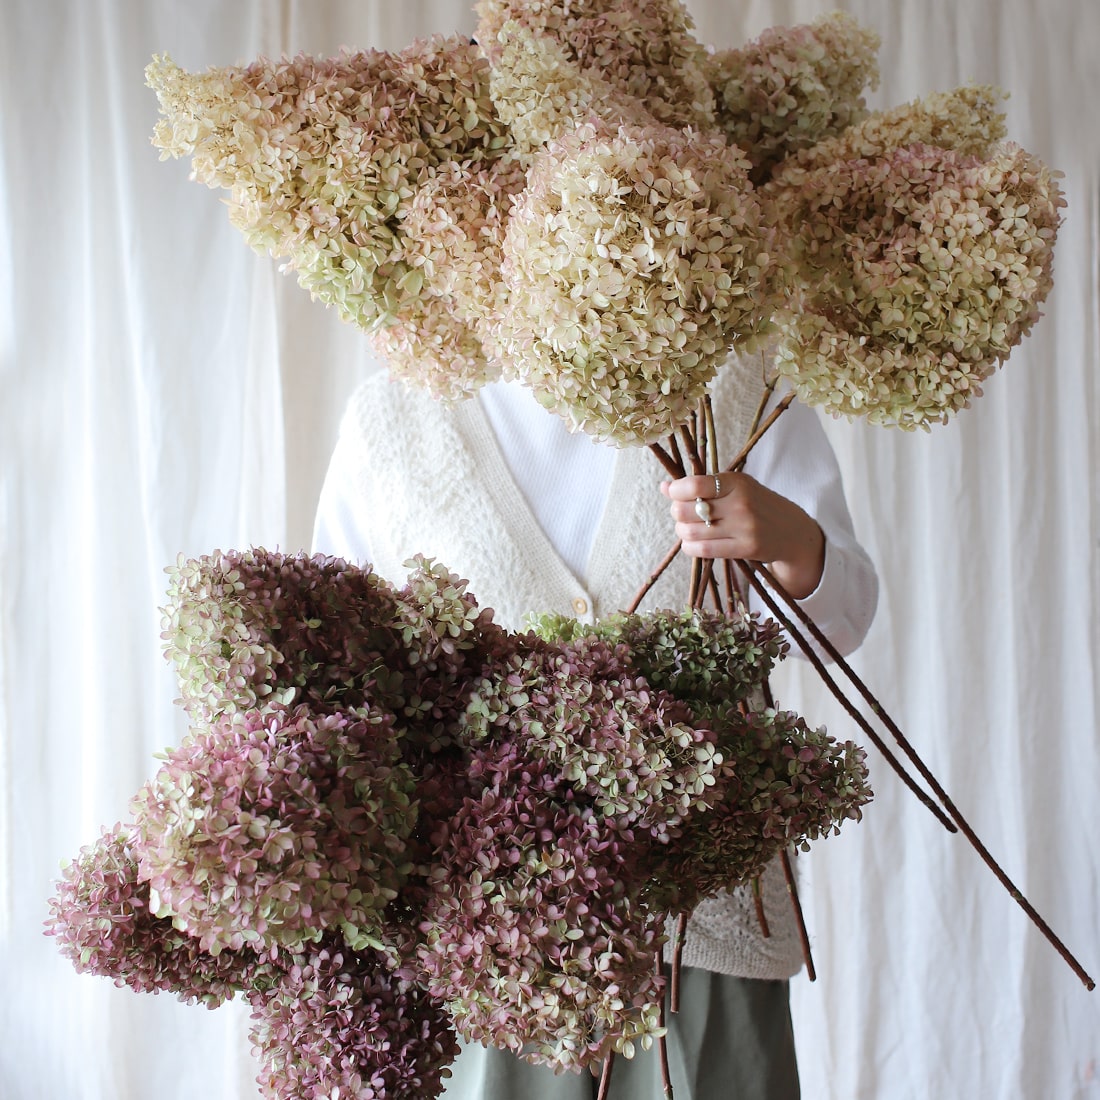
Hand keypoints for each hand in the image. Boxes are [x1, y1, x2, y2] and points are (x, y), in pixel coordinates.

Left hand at [660, 472, 825, 599]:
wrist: (792, 531)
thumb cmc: (758, 505)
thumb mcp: (736, 487)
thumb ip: (702, 486)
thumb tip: (664, 486)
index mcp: (737, 482)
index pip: (695, 485)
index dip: (676, 491)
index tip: (674, 493)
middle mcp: (740, 503)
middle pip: (688, 510)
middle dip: (677, 513)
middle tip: (681, 514)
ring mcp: (744, 527)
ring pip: (692, 532)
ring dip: (682, 532)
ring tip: (688, 529)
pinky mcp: (746, 548)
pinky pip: (704, 550)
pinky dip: (690, 548)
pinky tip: (694, 544)